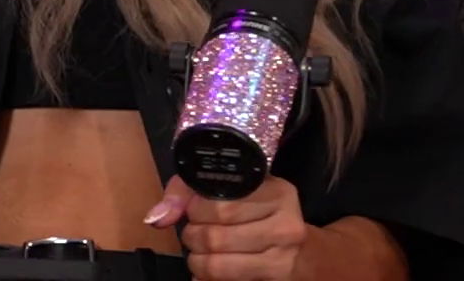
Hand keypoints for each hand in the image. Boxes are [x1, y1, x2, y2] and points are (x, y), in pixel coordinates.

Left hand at [148, 175, 307, 279]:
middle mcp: (286, 225)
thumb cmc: (262, 218)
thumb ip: (189, 193)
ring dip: (197, 262)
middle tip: (193, 235)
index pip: (221, 203)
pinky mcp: (276, 280)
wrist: (305, 256)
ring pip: (216, 265)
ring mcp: (284, 258)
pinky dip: (207, 279)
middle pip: (215, 236)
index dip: (195, 210)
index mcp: (278, 193)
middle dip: (192, 237)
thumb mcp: (235, 191)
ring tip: (198, 255)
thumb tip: (158, 217)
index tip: (193, 211)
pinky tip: (209, 272)